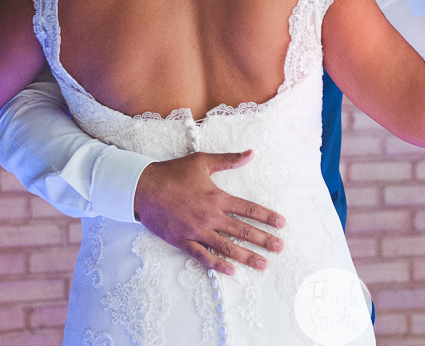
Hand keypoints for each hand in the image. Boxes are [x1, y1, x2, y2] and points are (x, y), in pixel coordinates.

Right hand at [133, 150, 284, 275]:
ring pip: (227, 247)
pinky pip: (203, 256)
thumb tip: (250, 153)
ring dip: (247, 256)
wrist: (143, 188)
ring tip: (262, 264)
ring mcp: (197, 230)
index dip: (267, 217)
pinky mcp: (183, 241)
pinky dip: (217, 264)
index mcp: (217, 197)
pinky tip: (231, 270)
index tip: (281, 224)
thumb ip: (228, 160)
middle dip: (263, 240)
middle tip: (279, 247)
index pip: (248, 209)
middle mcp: (210, 216)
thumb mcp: (202, 161)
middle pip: (242, 231)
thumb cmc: (172, 173)